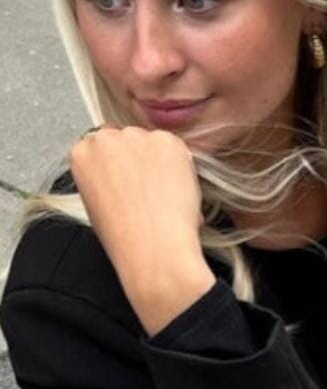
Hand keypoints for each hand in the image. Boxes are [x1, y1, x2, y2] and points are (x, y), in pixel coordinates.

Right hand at [68, 123, 205, 282]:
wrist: (153, 251)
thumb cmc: (127, 241)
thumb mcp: (97, 208)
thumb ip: (104, 180)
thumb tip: (122, 178)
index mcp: (82, 155)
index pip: (102, 148)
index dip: (120, 168)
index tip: (129, 183)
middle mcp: (104, 139)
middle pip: (127, 141)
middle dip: (140, 162)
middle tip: (150, 194)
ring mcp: (136, 137)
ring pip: (153, 144)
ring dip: (161, 164)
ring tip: (163, 199)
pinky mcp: (166, 141)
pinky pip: (176, 150)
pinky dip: (182, 168)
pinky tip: (176, 194)